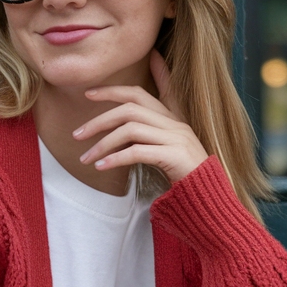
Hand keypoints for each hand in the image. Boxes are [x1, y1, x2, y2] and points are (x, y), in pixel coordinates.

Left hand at [72, 50, 207, 184]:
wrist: (209, 196)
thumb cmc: (185, 174)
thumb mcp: (165, 149)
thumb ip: (147, 136)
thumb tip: (124, 129)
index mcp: (173, 118)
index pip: (140, 93)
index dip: (114, 90)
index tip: (88, 92)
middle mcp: (175, 123)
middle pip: (130, 108)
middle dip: (100, 119)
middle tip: (76, 134)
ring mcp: (177, 138)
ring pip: (131, 128)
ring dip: (103, 143)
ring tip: (85, 158)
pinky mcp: (176, 156)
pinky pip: (138, 151)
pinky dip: (116, 158)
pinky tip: (101, 166)